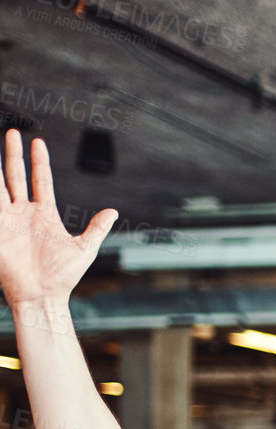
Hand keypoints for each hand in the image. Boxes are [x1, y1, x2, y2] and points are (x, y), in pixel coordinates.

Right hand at [0, 131, 115, 308]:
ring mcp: (7, 219)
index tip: (37, 142)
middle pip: (15, 176)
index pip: (40, 180)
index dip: (39, 161)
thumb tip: (113, 212)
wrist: (42, 295)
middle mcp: (23, 213)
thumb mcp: (84, 248)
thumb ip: (96, 228)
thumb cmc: (62, 277)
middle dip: (13, 154)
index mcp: (44, 214)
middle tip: (12, 133)